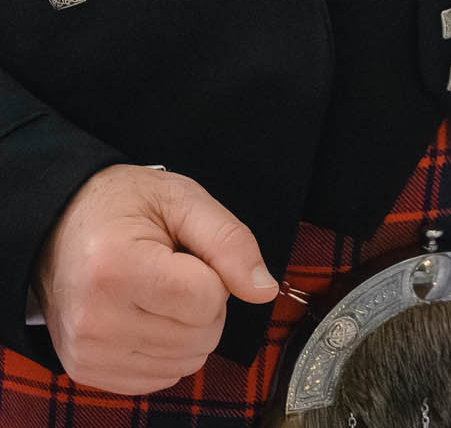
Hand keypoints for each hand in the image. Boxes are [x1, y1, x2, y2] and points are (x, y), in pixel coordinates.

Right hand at [34, 165, 278, 393]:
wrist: (57, 227)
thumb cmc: (123, 207)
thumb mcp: (183, 200)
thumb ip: (231, 242)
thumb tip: (264, 291)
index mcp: (116, 268)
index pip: (208, 299)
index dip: (215, 274)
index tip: (186, 254)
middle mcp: (95, 318)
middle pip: (201, 335)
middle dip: (206, 303)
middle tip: (173, 271)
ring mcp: (87, 351)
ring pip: (186, 361)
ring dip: (189, 328)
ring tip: (157, 293)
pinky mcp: (86, 371)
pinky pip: (160, 378)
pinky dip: (169, 351)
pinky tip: (147, 317)